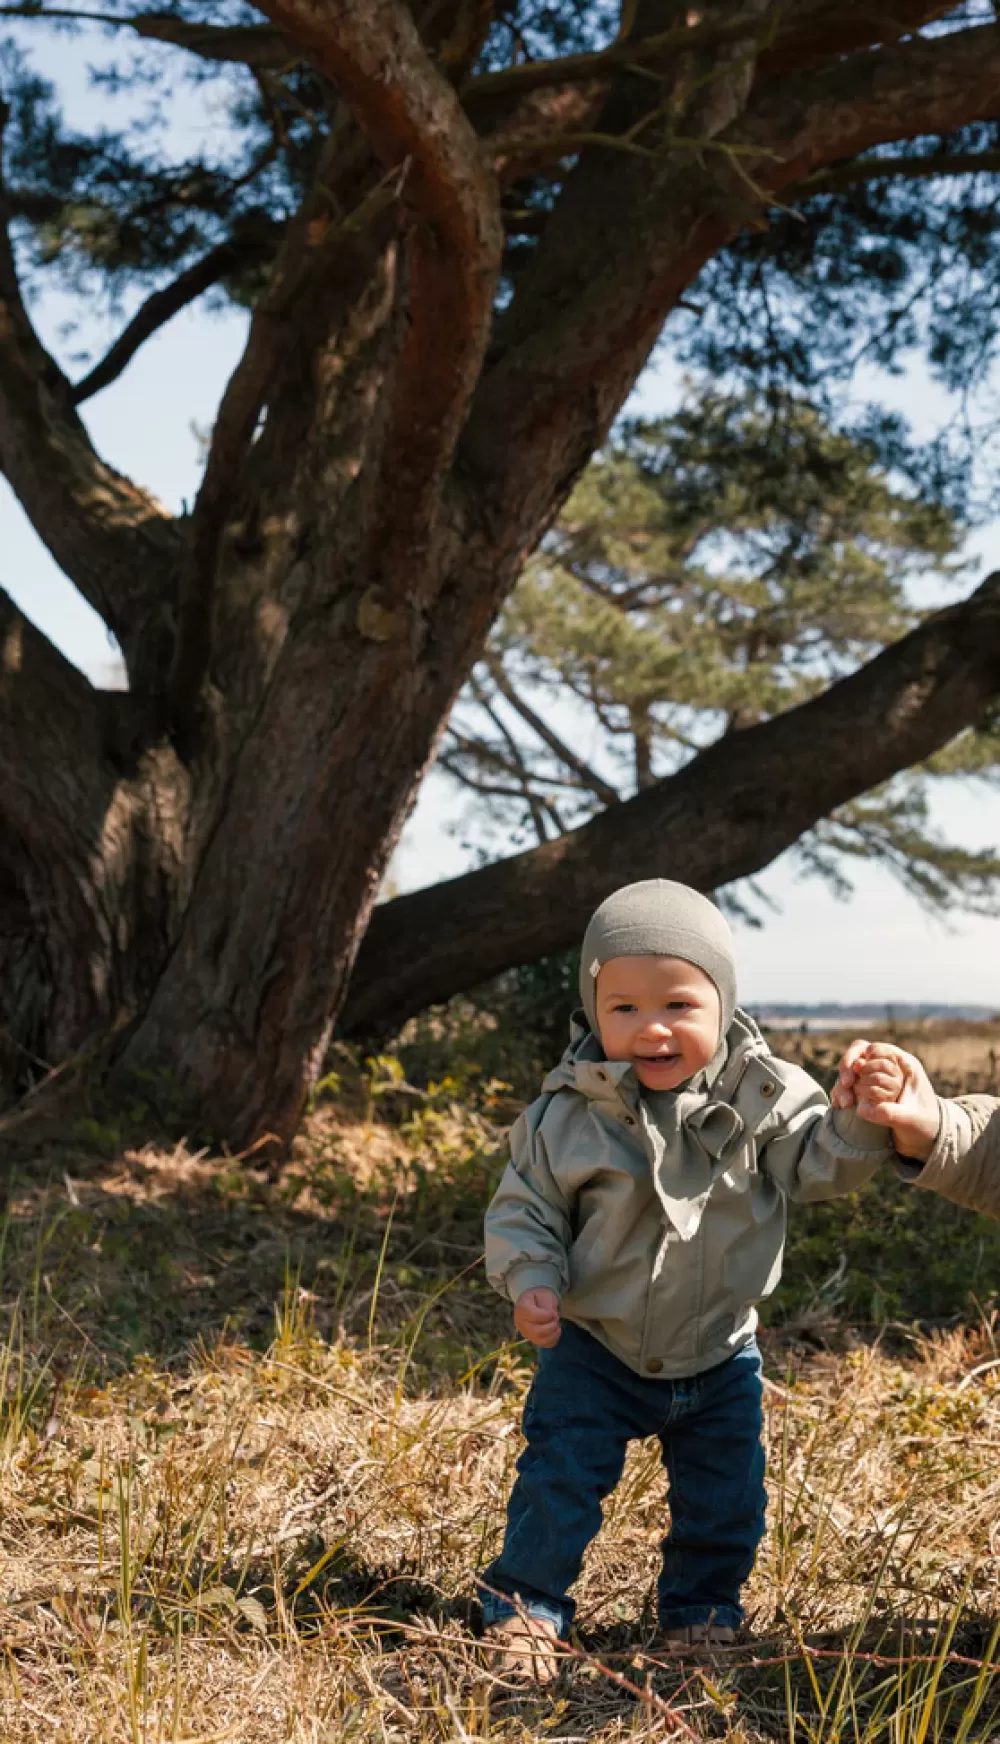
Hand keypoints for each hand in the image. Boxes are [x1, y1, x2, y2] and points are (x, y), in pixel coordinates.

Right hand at [514, 1287, 561, 1347]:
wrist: (533, 1302)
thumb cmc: (538, 1297)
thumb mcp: (542, 1295)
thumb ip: (547, 1305)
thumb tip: (553, 1317)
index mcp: (521, 1308)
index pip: (533, 1316)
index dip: (546, 1316)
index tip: (553, 1312)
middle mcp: (521, 1323)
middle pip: (536, 1332)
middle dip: (551, 1327)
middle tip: (556, 1319)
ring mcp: (526, 1333)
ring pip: (540, 1341)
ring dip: (553, 1334)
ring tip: (557, 1325)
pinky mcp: (533, 1339)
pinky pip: (544, 1344)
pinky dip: (553, 1340)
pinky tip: (556, 1331)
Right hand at [834, 1038, 940, 1161]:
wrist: (926, 1139)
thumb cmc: (925, 1125)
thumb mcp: (910, 1119)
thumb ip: (888, 1113)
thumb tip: (861, 1108)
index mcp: (903, 1064)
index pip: (876, 1048)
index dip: (862, 1055)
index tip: (857, 1070)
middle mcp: (887, 1068)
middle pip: (858, 1056)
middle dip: (847, 1068)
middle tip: (847, 1084)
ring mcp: (875, 1079)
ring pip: (850, 1073)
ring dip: (842, 1085)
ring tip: (844, 1104)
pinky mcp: (867, 1092)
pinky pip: (848, 1087)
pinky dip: (841, 1094)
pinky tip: (839, 1105)